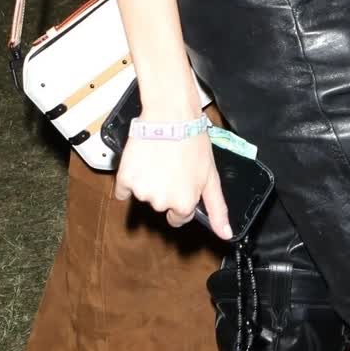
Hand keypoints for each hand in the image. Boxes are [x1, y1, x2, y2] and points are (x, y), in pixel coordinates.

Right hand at [114, 129, 232, 238]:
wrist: (170, 115)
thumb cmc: (193, 142)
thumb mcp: (211, 176)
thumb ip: (217, 209)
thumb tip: (226, 235)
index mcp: (183, 204)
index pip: (179, 217)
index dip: (181, 198)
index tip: (181, 181)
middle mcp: (161, 202)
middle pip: (161, 204)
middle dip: (166, 188)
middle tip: (172, 166)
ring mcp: (141, 191)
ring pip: (144, 195)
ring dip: (148, 182)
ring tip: (159, 160)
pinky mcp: (124, 179)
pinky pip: (123, 190)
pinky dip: (130, 179)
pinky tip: (141, 163)